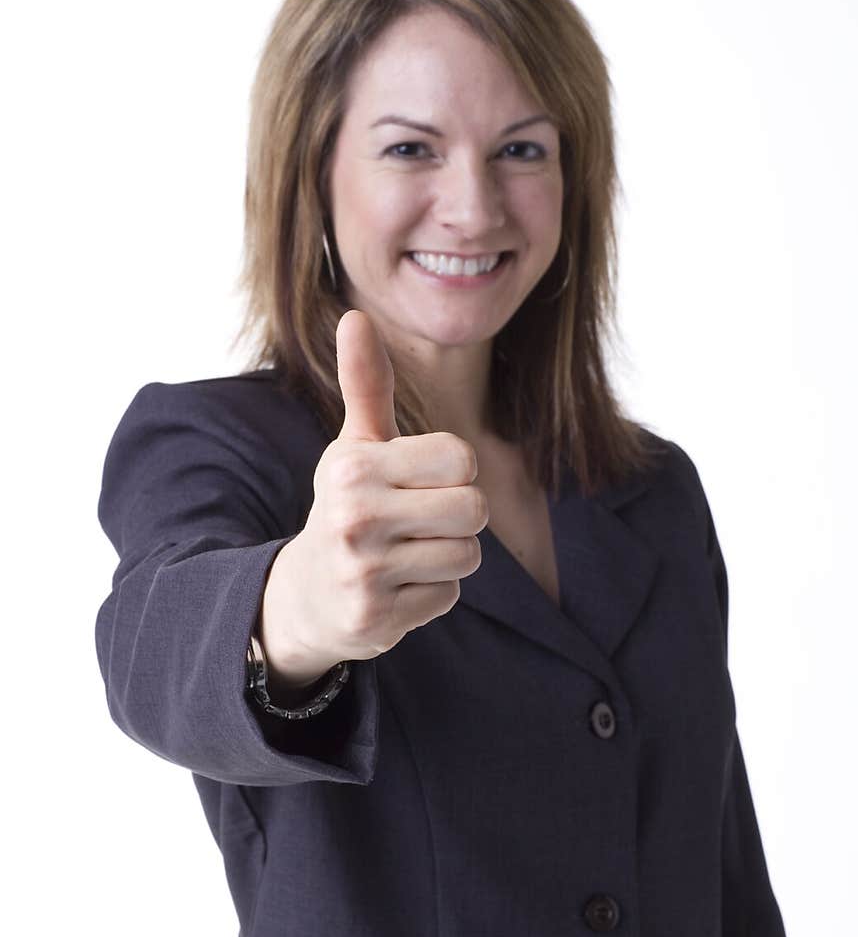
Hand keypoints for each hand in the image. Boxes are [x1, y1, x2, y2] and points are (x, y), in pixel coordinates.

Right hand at [261, 308, 487, 676]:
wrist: (304, 595)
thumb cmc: (347, 506)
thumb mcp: (354, 447)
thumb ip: (366, 384)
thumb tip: (355, 317)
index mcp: (354, 467)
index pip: (460, 458)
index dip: (454, 470)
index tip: (421, 480)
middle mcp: (355, 518)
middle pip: (473, 510)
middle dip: (460, 515)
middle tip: (423, 520)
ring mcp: (363, 573)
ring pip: (466, 556)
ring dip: (448, 556)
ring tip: (408, 553)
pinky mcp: (376, 619)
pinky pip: (448, 596)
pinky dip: (432, 593)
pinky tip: (398, 586)